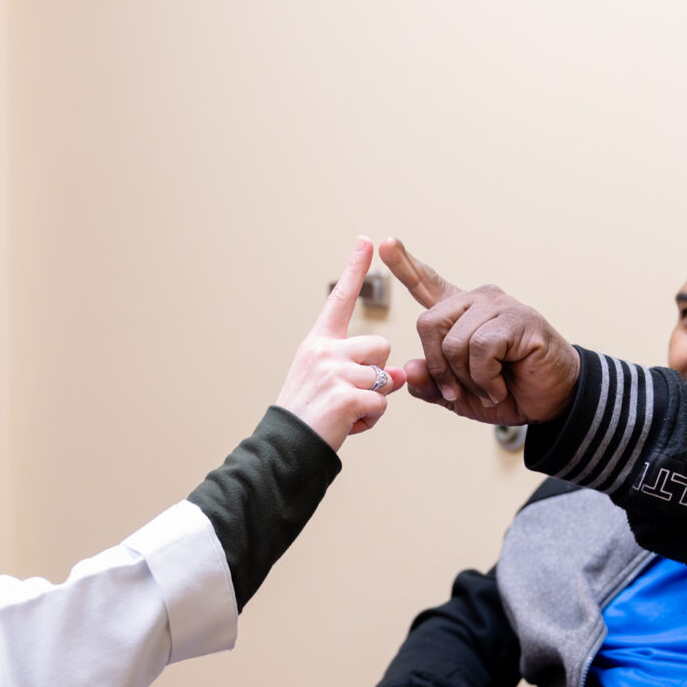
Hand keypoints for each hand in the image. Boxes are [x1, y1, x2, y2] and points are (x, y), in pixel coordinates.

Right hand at [275, 237, 406, 450]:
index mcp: (318, 343)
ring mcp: (333, 372)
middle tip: (347, 394)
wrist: (286, 447)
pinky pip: (380, 403)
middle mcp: (323, 350)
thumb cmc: (310, 415)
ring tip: (345, 411)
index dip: (355, 269)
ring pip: (385, 378)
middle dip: (376, 373)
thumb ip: (363, 372)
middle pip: (381, 347)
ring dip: (374, 399)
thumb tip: (399, 375)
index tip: (367, 239)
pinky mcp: (345, 395)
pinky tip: (346, 424)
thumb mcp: (331, 384)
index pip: (339, 300)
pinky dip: (369, 420)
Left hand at [378, 238, 581, 425]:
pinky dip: (486, 379)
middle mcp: (477, 302)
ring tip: (489, 388)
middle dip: (439, 367)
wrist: (552, 402)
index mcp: (460, 315)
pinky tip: (500, 385)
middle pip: (428, 324)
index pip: (428, 284)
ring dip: (468, 379)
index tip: (385, 243)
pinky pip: (481, 348)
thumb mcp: (460, 396)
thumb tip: (409, 368)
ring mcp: (498, 306)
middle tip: (459, 392)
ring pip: (455, 341)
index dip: (406, 265)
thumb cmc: (508, 392)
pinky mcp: (518, 319)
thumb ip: (432, 385)